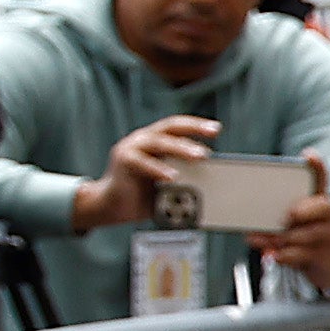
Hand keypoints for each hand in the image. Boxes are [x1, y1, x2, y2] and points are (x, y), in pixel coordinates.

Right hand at [71, 110, 221, 239]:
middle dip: (193, 130)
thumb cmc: (144, 194)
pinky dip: (158, 169)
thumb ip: (185, 178)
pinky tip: (172, 177)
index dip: (196, 125)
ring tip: (199, 156)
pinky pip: (142, 162)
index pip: (178, 126)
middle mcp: (143, 139)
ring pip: (158, 142)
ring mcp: (131, 148)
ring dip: (181, 148)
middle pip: (170, 128)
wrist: (113, 205)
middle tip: (212, 137)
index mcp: (156, 140)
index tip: (216, 129)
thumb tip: (211, 182)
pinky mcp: (123, 161)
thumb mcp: (170, 183)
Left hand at [260, 157, 329, 297]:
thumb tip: (247, 212)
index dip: (317, 167)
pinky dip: (282, 256)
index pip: (321, 179)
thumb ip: (276, 213)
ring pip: (304, 235)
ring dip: (279, 238)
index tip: (309, 155)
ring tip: (258, 238)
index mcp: (319, 202)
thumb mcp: (298, 221)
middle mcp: (329, 216)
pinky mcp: (325, 258)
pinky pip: (300, 255)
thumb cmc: (308, 237)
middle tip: (287, 215)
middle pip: (321, 206)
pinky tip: (273, 255)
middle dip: (300, 211)